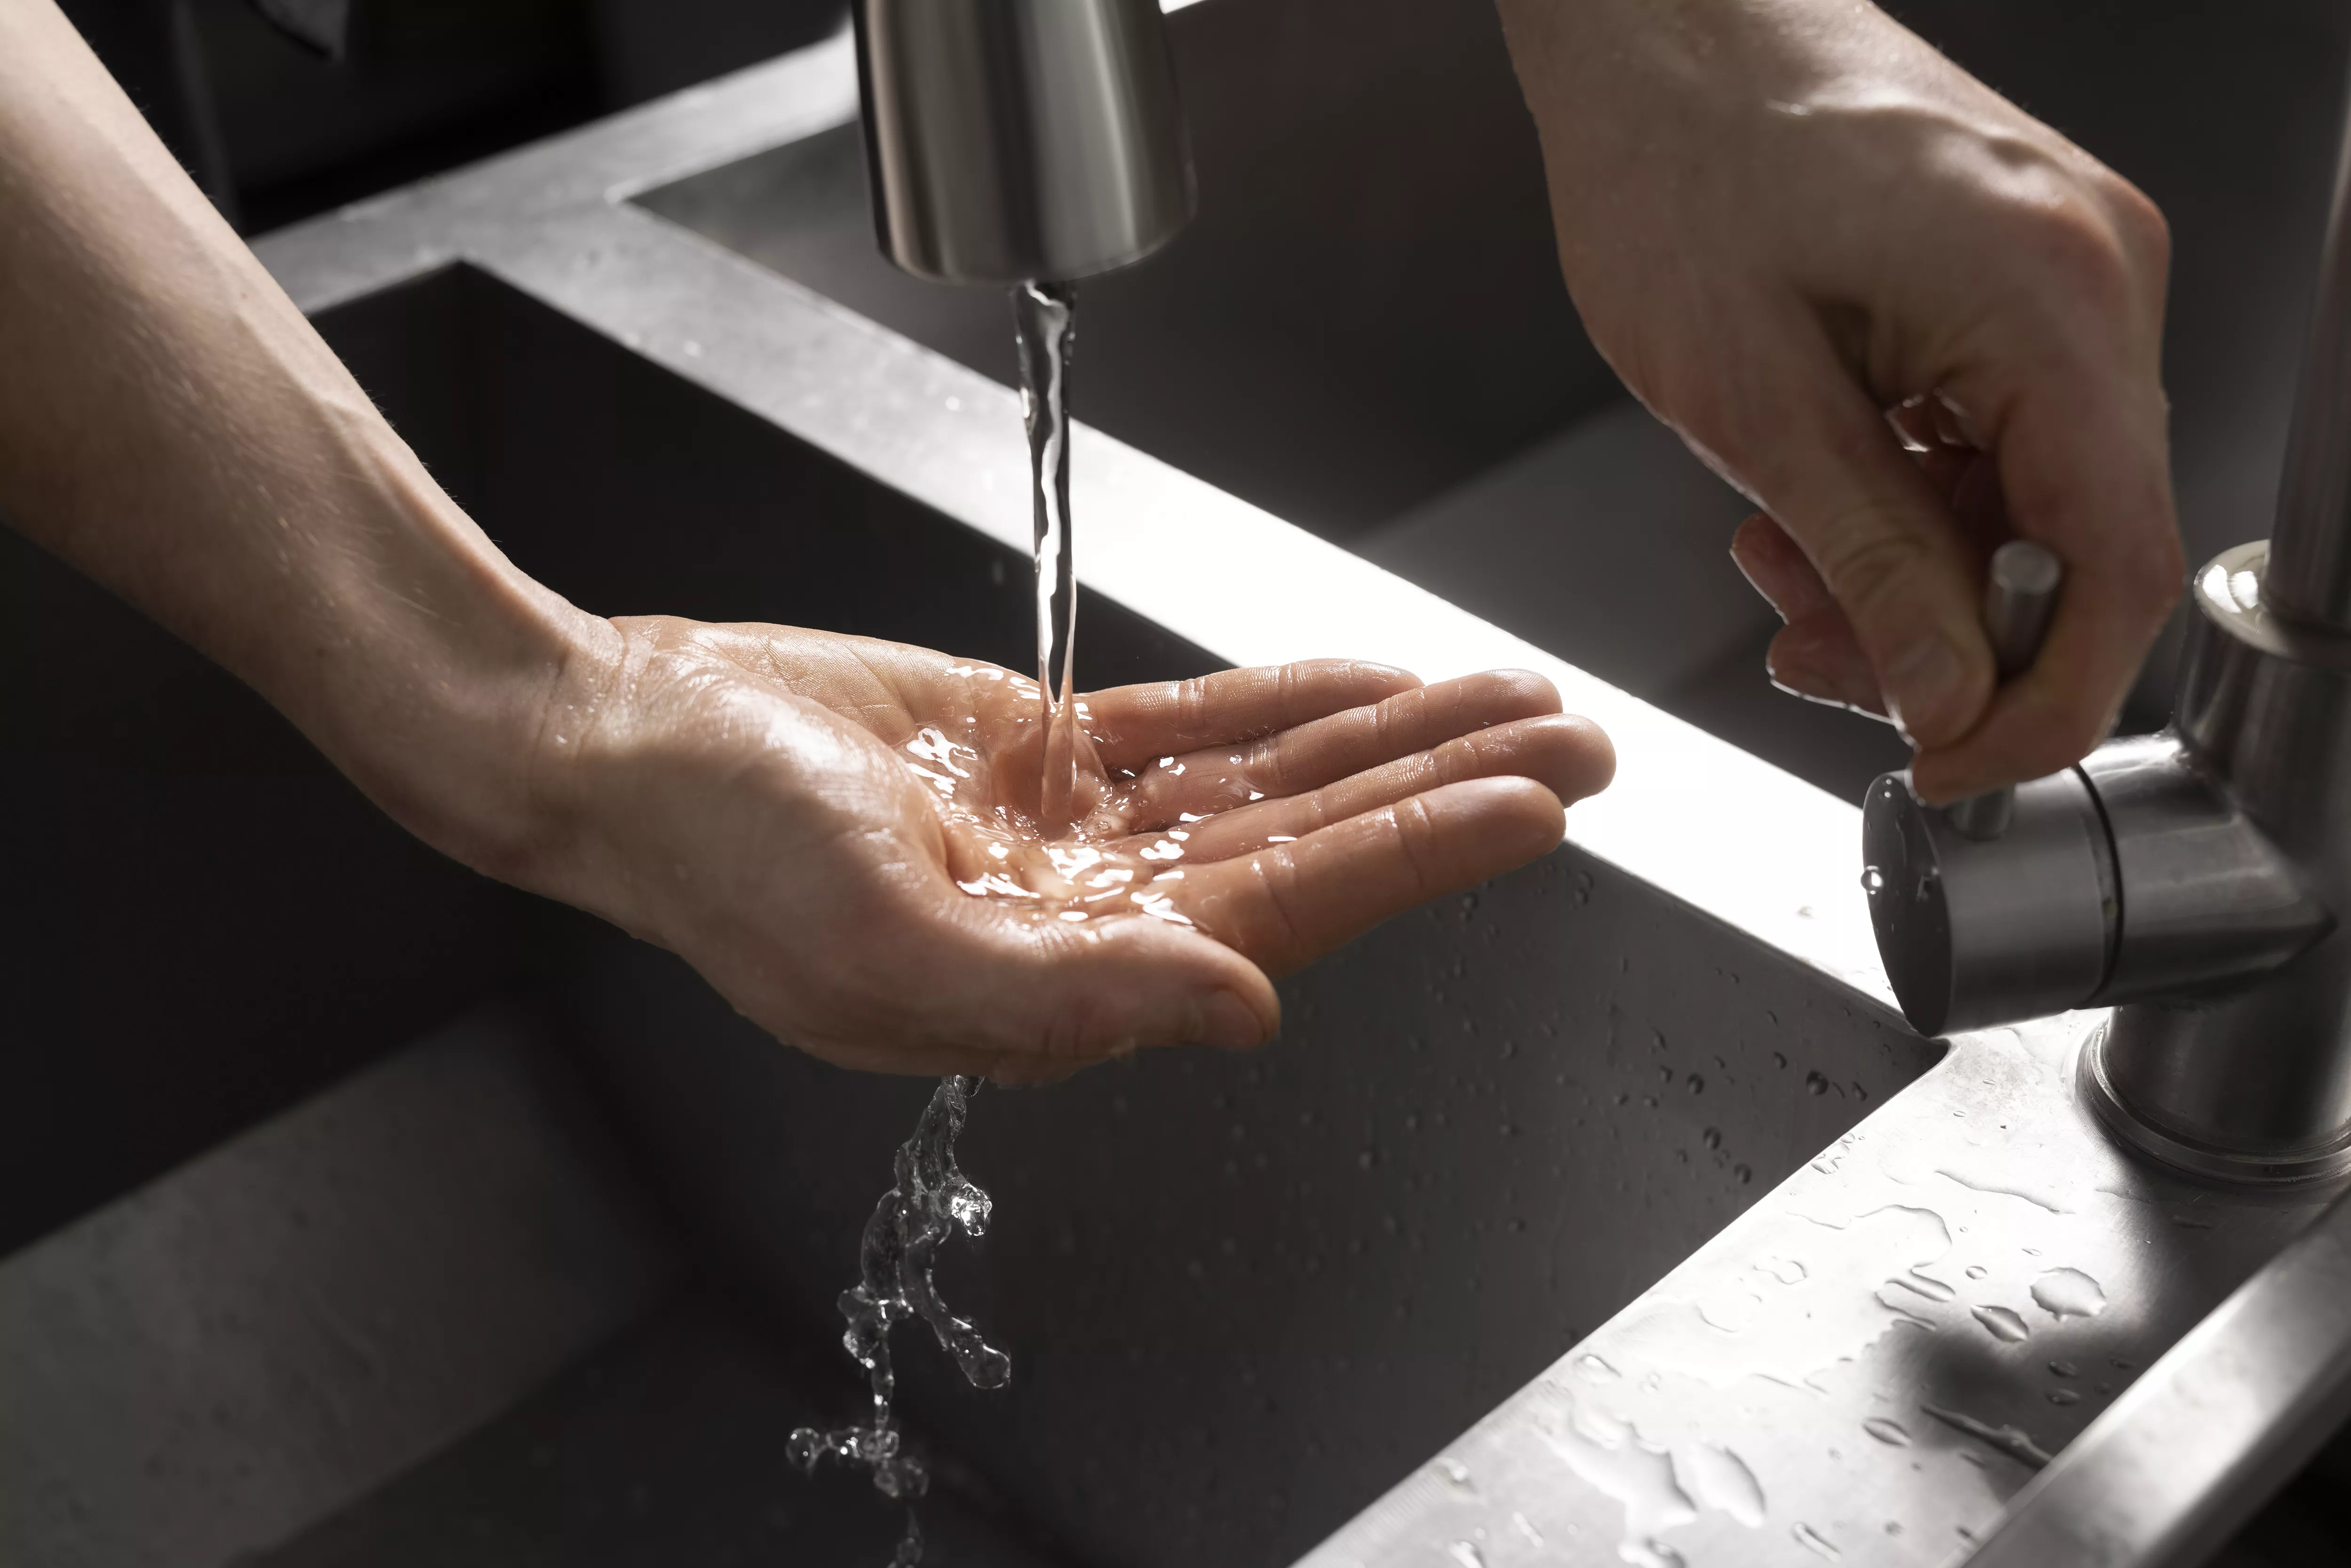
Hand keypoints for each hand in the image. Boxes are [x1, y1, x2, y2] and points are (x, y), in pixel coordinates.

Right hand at [514, 620, 1614, 1080]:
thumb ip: (1073, 995)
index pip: (1288, 910)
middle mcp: (1093, 914)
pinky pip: (1194, 727)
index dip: (1419, 852)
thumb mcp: (879, 942)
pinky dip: (1284, 705)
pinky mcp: (1039, 753)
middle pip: (1312, 843)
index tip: (1535, 800)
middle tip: (1580, 740)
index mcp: (1067, 981)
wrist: (623, 746)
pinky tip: (1367, 685)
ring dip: (1390, 738)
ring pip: (1271, 781)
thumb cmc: (717, 858)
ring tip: (1510, 697)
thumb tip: (1247, 1009)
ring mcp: (1073, 833)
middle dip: (1446, 789)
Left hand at [1497, 0, 2182, 800]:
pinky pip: (1998, 437)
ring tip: (1777, 561)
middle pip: (2076, 544)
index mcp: (2051, 297)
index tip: (1948, 765)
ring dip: (1906, 571)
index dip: (2039, 701)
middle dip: (1940, 635)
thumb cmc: (1678, 163)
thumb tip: (1950, 697)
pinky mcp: (2019, 277)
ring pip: (2028, 503)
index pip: (2114, 567)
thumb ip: (1871, 559)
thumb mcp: (1752, 399)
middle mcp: (2096, 276)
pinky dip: (1907, 498)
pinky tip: (1809, 501)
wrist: (1660, 30)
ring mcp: (2069, 271)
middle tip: (1807, 652)